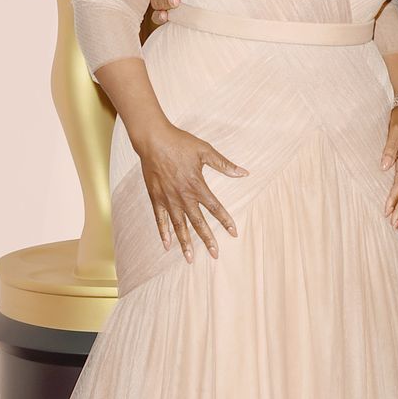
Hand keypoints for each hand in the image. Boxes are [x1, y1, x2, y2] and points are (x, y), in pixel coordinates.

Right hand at [135, 121, 247, 261]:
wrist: (154, 140)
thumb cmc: (180, 143)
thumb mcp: (205, 151)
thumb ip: (224, 164)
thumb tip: (244, 173)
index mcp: (197, 185)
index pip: (215, 207)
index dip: (225, 220)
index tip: (234, 233)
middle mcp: (183, 196)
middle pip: (197, 222)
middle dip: (207, 239)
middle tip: (215, 254)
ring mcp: (168, 198)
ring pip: (178, 225)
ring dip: (185, 242)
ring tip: (190, 258)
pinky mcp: (155, 197)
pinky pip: (159, 219)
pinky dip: (163, 232)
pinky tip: (167, 245)